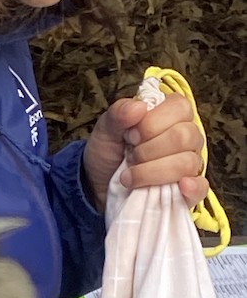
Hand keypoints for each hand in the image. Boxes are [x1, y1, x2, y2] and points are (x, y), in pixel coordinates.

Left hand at [83, 93, 207, 212]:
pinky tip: (180, 187)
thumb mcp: (105, 130)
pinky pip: (201, 188)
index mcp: (172, 115)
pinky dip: (193, 188)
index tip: (129, 137)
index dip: (151, 124)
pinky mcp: (187, 191)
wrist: (96, 187)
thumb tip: (139, 106)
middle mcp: (187, 137)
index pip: (180, 109)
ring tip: (131, 177)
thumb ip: (118, 114)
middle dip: (149, 150)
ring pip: (187, 163)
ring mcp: (190, 164)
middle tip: (129, 158)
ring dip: (153, 172)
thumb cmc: (108, 154)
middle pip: (185, 136)